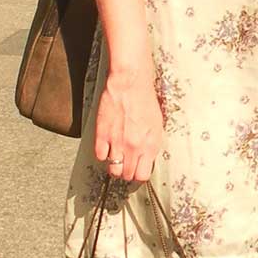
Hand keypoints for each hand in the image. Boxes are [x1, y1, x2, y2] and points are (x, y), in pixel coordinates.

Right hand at [94, 65, 163, 185]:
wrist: (130, 82)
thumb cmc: (145, 99)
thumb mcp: (157, 124)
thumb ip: (151, 144)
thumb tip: (146, 158)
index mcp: (151, 145)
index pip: (143, 175)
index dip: (139, 173)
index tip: (136, 169)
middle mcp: (134, 147)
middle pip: (127, 175)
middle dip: (127, 171)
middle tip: (125, 163)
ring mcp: (117, 142)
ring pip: (113, 170)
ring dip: (114, 165)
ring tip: (116, 157)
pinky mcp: (102, 134)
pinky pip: (100, 156)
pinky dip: (102, 153)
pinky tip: (106, 146)